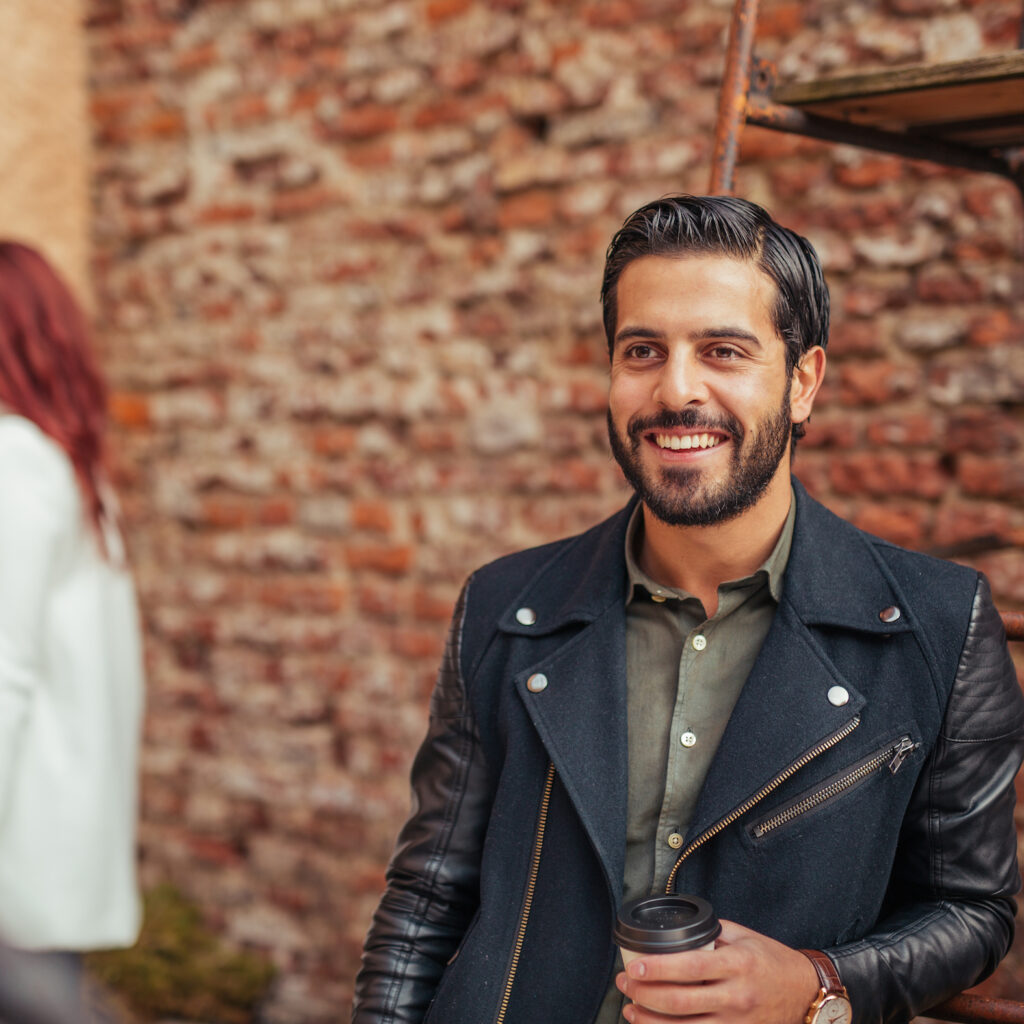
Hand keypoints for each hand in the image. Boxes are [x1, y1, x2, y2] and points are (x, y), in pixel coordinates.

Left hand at [615, 919, 820, 1022]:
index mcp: (736, 964)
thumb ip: (711, 935)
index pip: (690, 967)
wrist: (806, 992)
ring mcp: (737, 1023)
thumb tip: (677, 931)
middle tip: (624, 983)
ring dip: (651, 1021)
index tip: (633, 964)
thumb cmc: (772, 960)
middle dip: (645, 994)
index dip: (658, 968)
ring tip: (630, 1009)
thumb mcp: (744, 937)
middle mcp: (736, 996)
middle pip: (681, 1001)